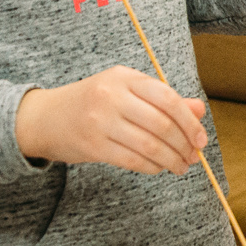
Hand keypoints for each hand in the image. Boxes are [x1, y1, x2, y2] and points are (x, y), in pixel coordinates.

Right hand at [17, 65, 207, 174]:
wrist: (44, 118)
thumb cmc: (93, 103)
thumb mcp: (126, 91)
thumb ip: (163, 99)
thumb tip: (199, 110)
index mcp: (124, 77)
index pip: (167, 98)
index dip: (189, 121)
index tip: (201, 139)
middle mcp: (111, 96)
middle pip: (161, 124)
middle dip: (183, 144)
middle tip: (193, 157)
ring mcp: (100, 121)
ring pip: (149, 145)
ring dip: (171, 160)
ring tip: (180, 166)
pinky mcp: (93, 145)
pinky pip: (132, 160)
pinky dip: (152, 167)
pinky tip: (159, 168)